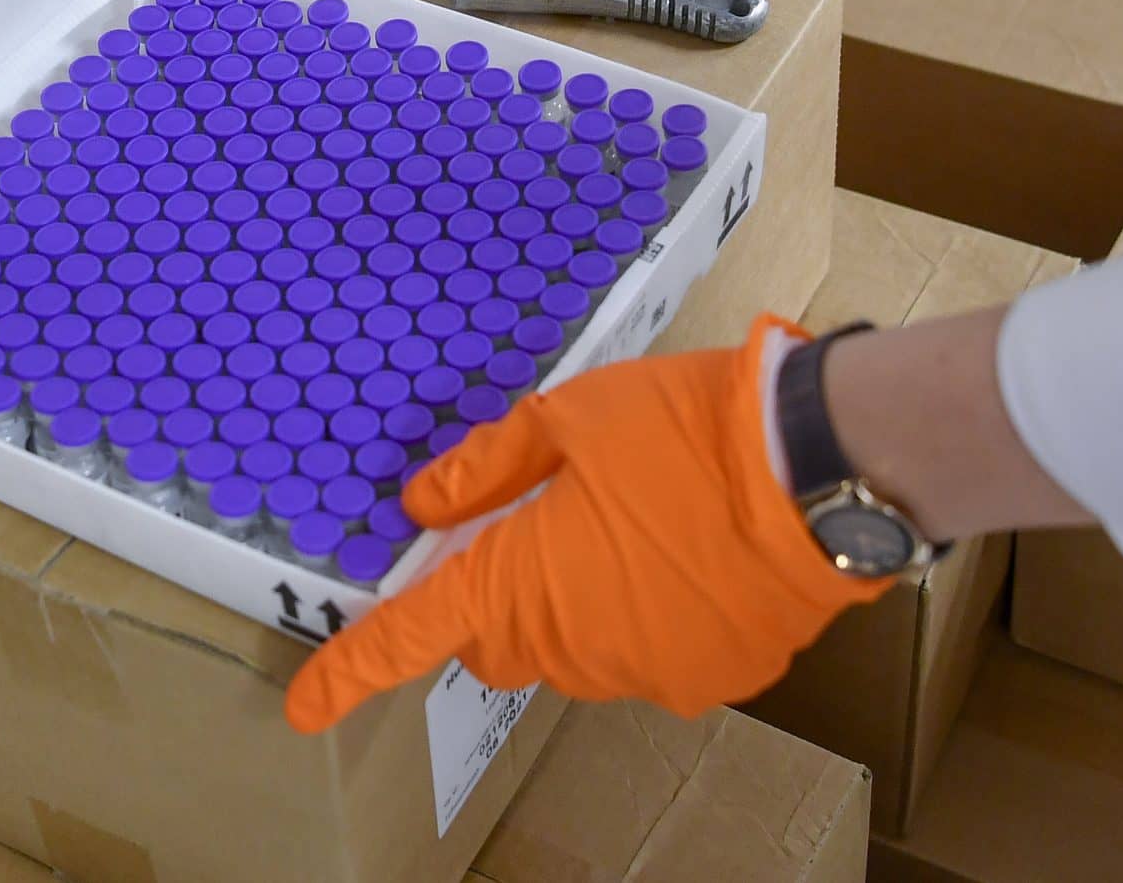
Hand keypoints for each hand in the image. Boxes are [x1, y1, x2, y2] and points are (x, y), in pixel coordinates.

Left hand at [283, 316, 888, 732]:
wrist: (817, 470)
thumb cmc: (688, 432)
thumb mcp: (570, 419)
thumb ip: (486, 468)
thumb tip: (425, 503)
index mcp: (519, 582)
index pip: (412, 636)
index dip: (351, 670)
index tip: (306, 703)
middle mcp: (571, 646)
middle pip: (497, 639)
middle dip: (497, 593)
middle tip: (538, 521)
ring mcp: (641, 672)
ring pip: (576, 647)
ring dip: (579, 600)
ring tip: (639, 521)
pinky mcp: (707, 680)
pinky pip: (648, 655)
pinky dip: (649, 615)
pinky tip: (689, 553)